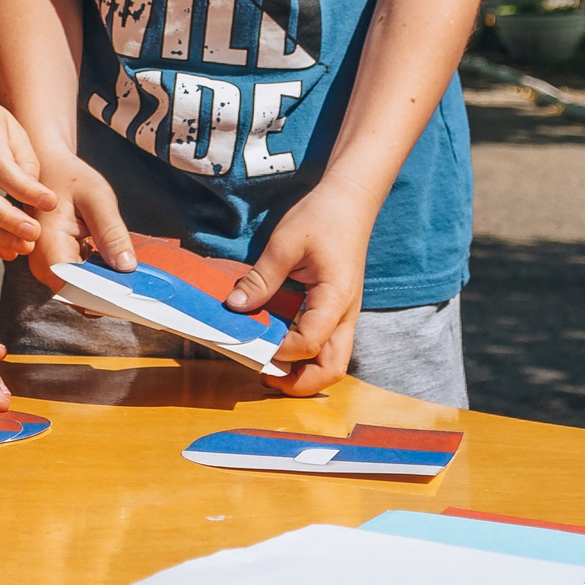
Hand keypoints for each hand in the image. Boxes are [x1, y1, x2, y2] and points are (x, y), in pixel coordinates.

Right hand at [24, 147, 136, 290]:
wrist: (48, 168)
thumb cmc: (69, 177)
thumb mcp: (97, 196)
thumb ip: (111, 232)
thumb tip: (126, 267)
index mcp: (47, 243)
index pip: (72, 287)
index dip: (101, 297)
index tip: (131, 298)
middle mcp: (43, 262)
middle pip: (77, 294)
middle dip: (109, 295)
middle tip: (144, 292)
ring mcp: (48, 266)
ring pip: (80, 291)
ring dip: (107, 288)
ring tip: (137, 282)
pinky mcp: (58, 265)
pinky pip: (81, 281)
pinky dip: (102, 278)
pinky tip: (120, 269)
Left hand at [226, 179, 380, 397]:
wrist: (350, 201)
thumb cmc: (321, 216)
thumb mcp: (285, 243)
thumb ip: (261, 279)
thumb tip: (234, 307)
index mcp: (336, 298)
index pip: (309, 343)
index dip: (280, 350)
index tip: (254, 341)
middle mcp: (346, 314)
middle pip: (333, 370)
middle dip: (300, 383)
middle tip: (266, 377)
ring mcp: (345, 315)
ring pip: (334, 363)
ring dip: (305, 374)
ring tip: (272, 368)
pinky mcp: (338, 310)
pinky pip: (328, 345)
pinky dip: (307, 356)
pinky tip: (281, 344)